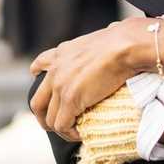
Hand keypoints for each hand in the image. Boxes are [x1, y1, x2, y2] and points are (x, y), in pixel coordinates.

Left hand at [28, 18, 146, 140]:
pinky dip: (69, 133)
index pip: (40, 64)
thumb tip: (115, 30)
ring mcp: (60, 86)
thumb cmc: (123, 40)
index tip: (40, 81)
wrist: (125, 46)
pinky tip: (79, 134)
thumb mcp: (102, 35)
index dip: (38, 76)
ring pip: (49, 118)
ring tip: (72, 132)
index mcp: (63, 52)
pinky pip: (62, 125)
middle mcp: (56, 70)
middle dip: (43, 116)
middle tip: (54, 123)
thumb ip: (101, 37)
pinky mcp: (70, 100)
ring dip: (59, 128)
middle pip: (37, 101)